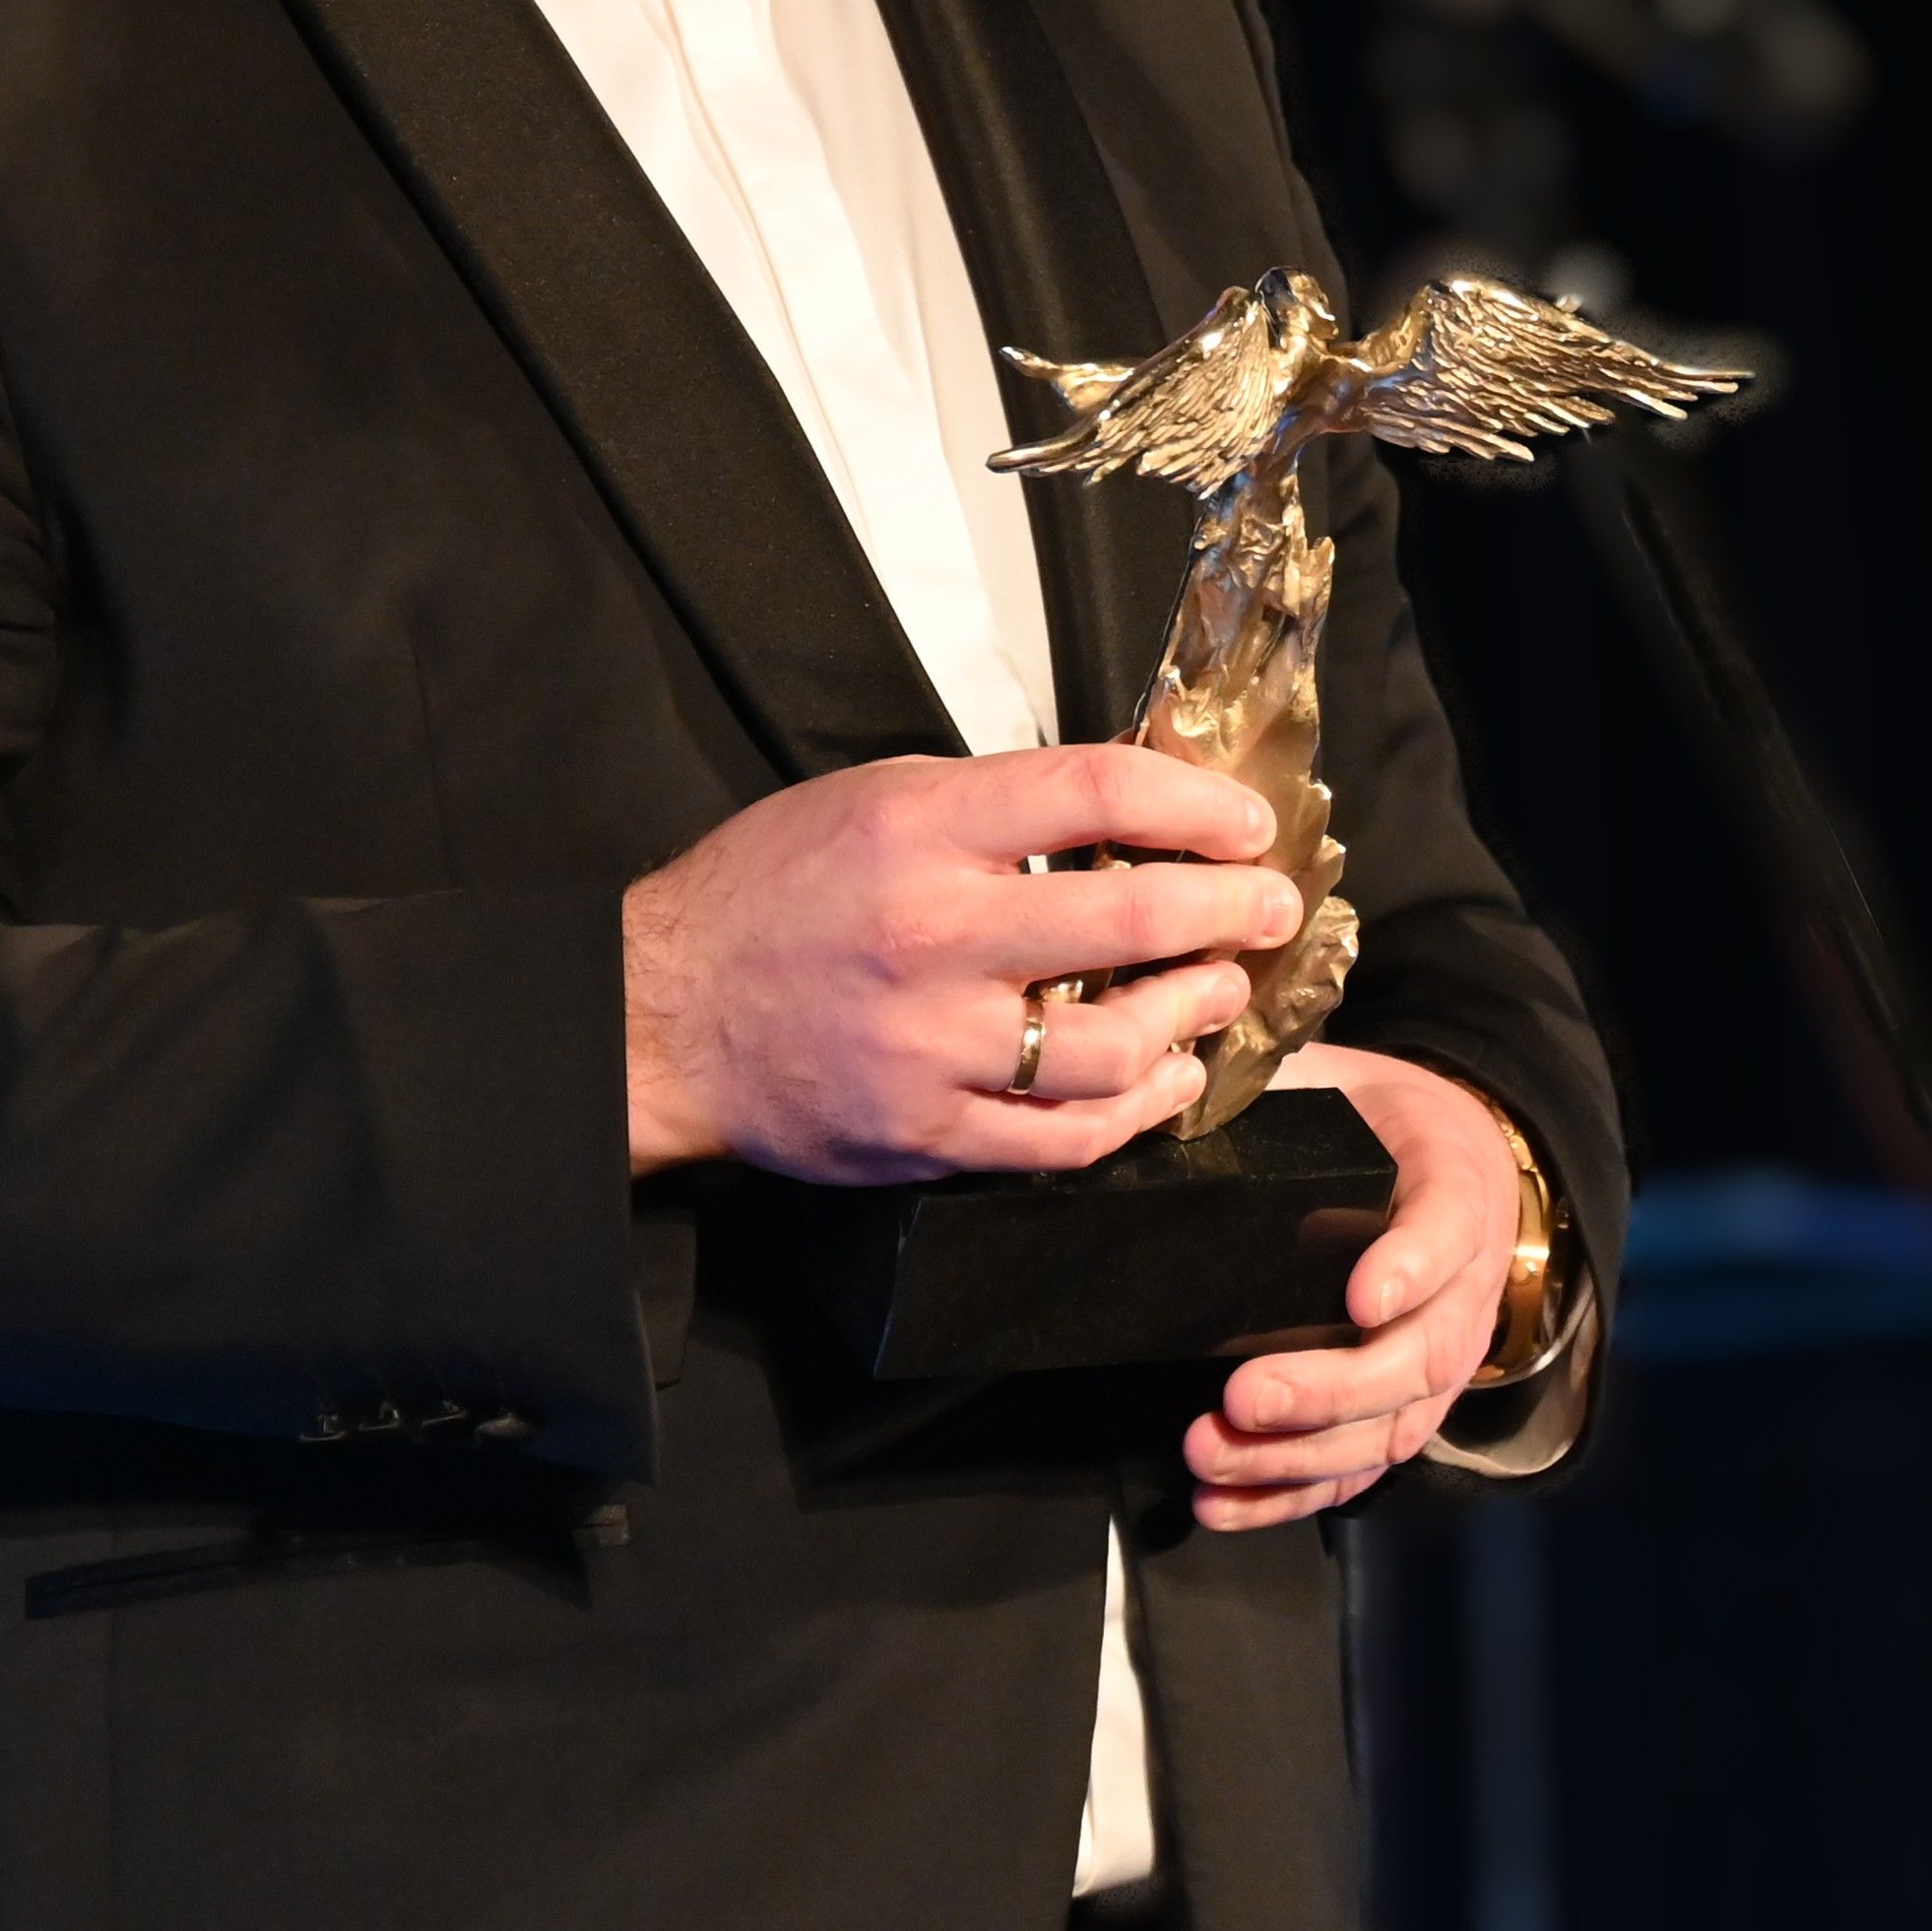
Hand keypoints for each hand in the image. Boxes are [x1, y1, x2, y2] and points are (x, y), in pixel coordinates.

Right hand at [621, 746, 1298, 1181]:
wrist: (662, 1015)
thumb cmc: (769, 895)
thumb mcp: (874, 800)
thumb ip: (994, 806)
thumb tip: (1126, 810)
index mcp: (919, 828)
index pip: (1095, 792)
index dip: (1194, 804)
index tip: (1244, 822)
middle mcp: (932, 934)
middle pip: (1129, 921)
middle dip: (1229, 910)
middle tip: (1270, 908)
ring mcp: (930, 1044)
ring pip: (1111, 1047)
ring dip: (1191, 1017)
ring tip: (1218, 994)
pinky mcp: (924, 1131)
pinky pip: (1061, 1138)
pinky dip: (1131, 1112)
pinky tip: (1163, 1081)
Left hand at [1185, 1044, 1516, 1530]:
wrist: (1444, 1158)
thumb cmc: (1374, 1120)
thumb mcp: (1337, 1081)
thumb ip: (1270, 1088)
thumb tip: (1159, 1098)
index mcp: (1454, 1185)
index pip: (1446, 1230)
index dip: (1409, 1268)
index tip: (1359, 1297)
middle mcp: (1464, 1287)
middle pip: (1420, 1356)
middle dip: (1331, 1388)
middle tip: (1246, 1395)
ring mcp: (1440, 1359)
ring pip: (1390, 1428)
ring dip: (1300, 1455)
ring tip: (1212, 1451)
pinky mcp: (1405, 1410)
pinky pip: (1360, 1469)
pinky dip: (1290, 1496)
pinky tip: (1223, 1503)